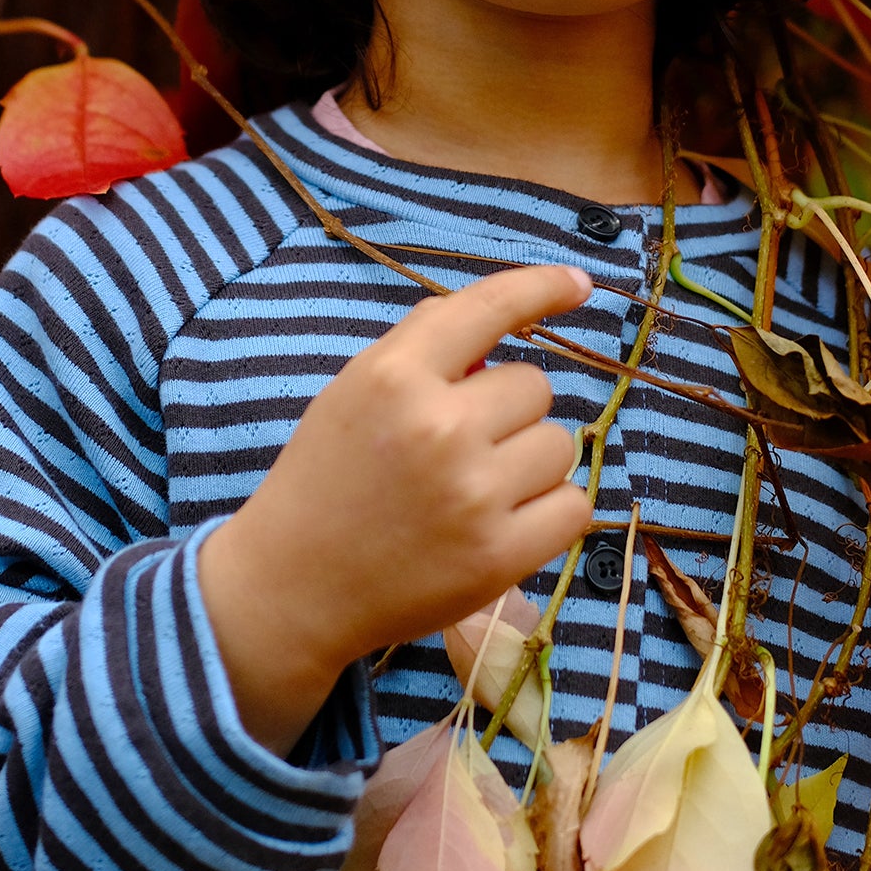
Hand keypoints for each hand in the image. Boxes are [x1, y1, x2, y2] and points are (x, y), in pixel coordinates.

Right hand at [198, 263, 592, 753]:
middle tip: (461, 446)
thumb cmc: (325, 480)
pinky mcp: (499, 555)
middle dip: (507, 410)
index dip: (541, 287)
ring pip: (560, 445)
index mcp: (394, 376)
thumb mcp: (352, 392)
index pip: (487, 309)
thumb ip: (421, 349)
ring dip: (529, 462)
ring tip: (476, 489)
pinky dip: (550, 512)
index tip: (578, 284)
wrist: (292, 586)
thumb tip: (499, 318)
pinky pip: (574, 505)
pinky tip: (504, 521)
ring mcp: (474, 494)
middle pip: (535, 385)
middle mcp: (439, 427)